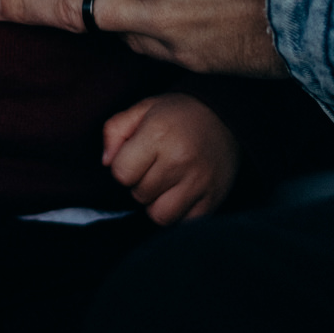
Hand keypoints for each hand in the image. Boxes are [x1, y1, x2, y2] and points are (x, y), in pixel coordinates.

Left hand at [102, 93, 238, 224]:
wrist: (227, 115)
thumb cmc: (179, 114)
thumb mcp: (143, 109)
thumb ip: (115, 130)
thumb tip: (106, 162)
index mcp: (158, 135)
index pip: (121, 173)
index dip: (123, 167)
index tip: (136, 158)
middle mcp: (179, 159)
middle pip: (139, 194)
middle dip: (141, 184)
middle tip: (155, 167)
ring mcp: (198, 182)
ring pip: (160, 215)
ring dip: (157, 204)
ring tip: (165, 185)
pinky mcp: (213, 199)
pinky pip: (183, 223)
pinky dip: (178, 214)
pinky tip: (181, 194)